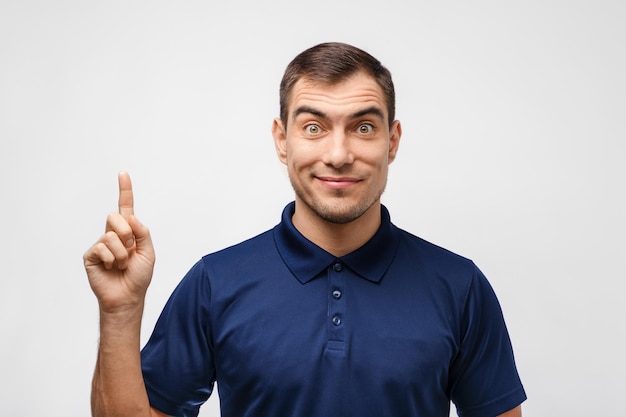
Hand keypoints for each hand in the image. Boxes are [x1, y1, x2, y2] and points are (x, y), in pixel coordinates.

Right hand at [84, 172, 155, 313]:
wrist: (127, 296)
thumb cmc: (139, 276)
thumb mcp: (148, 252)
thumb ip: (142, 232)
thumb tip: (130, 217)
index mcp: (129, 232)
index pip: (125, 207)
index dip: (124, 190)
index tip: (123, 173)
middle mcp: (113, 234)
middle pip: (116, 217)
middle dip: (127, 234)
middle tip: (130, 250)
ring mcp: (100, 244)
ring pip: (111, 236)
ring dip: (123, 253)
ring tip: (122, 264)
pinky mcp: (91, 255)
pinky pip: (102, 248)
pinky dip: (112, 259)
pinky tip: (112, 268)